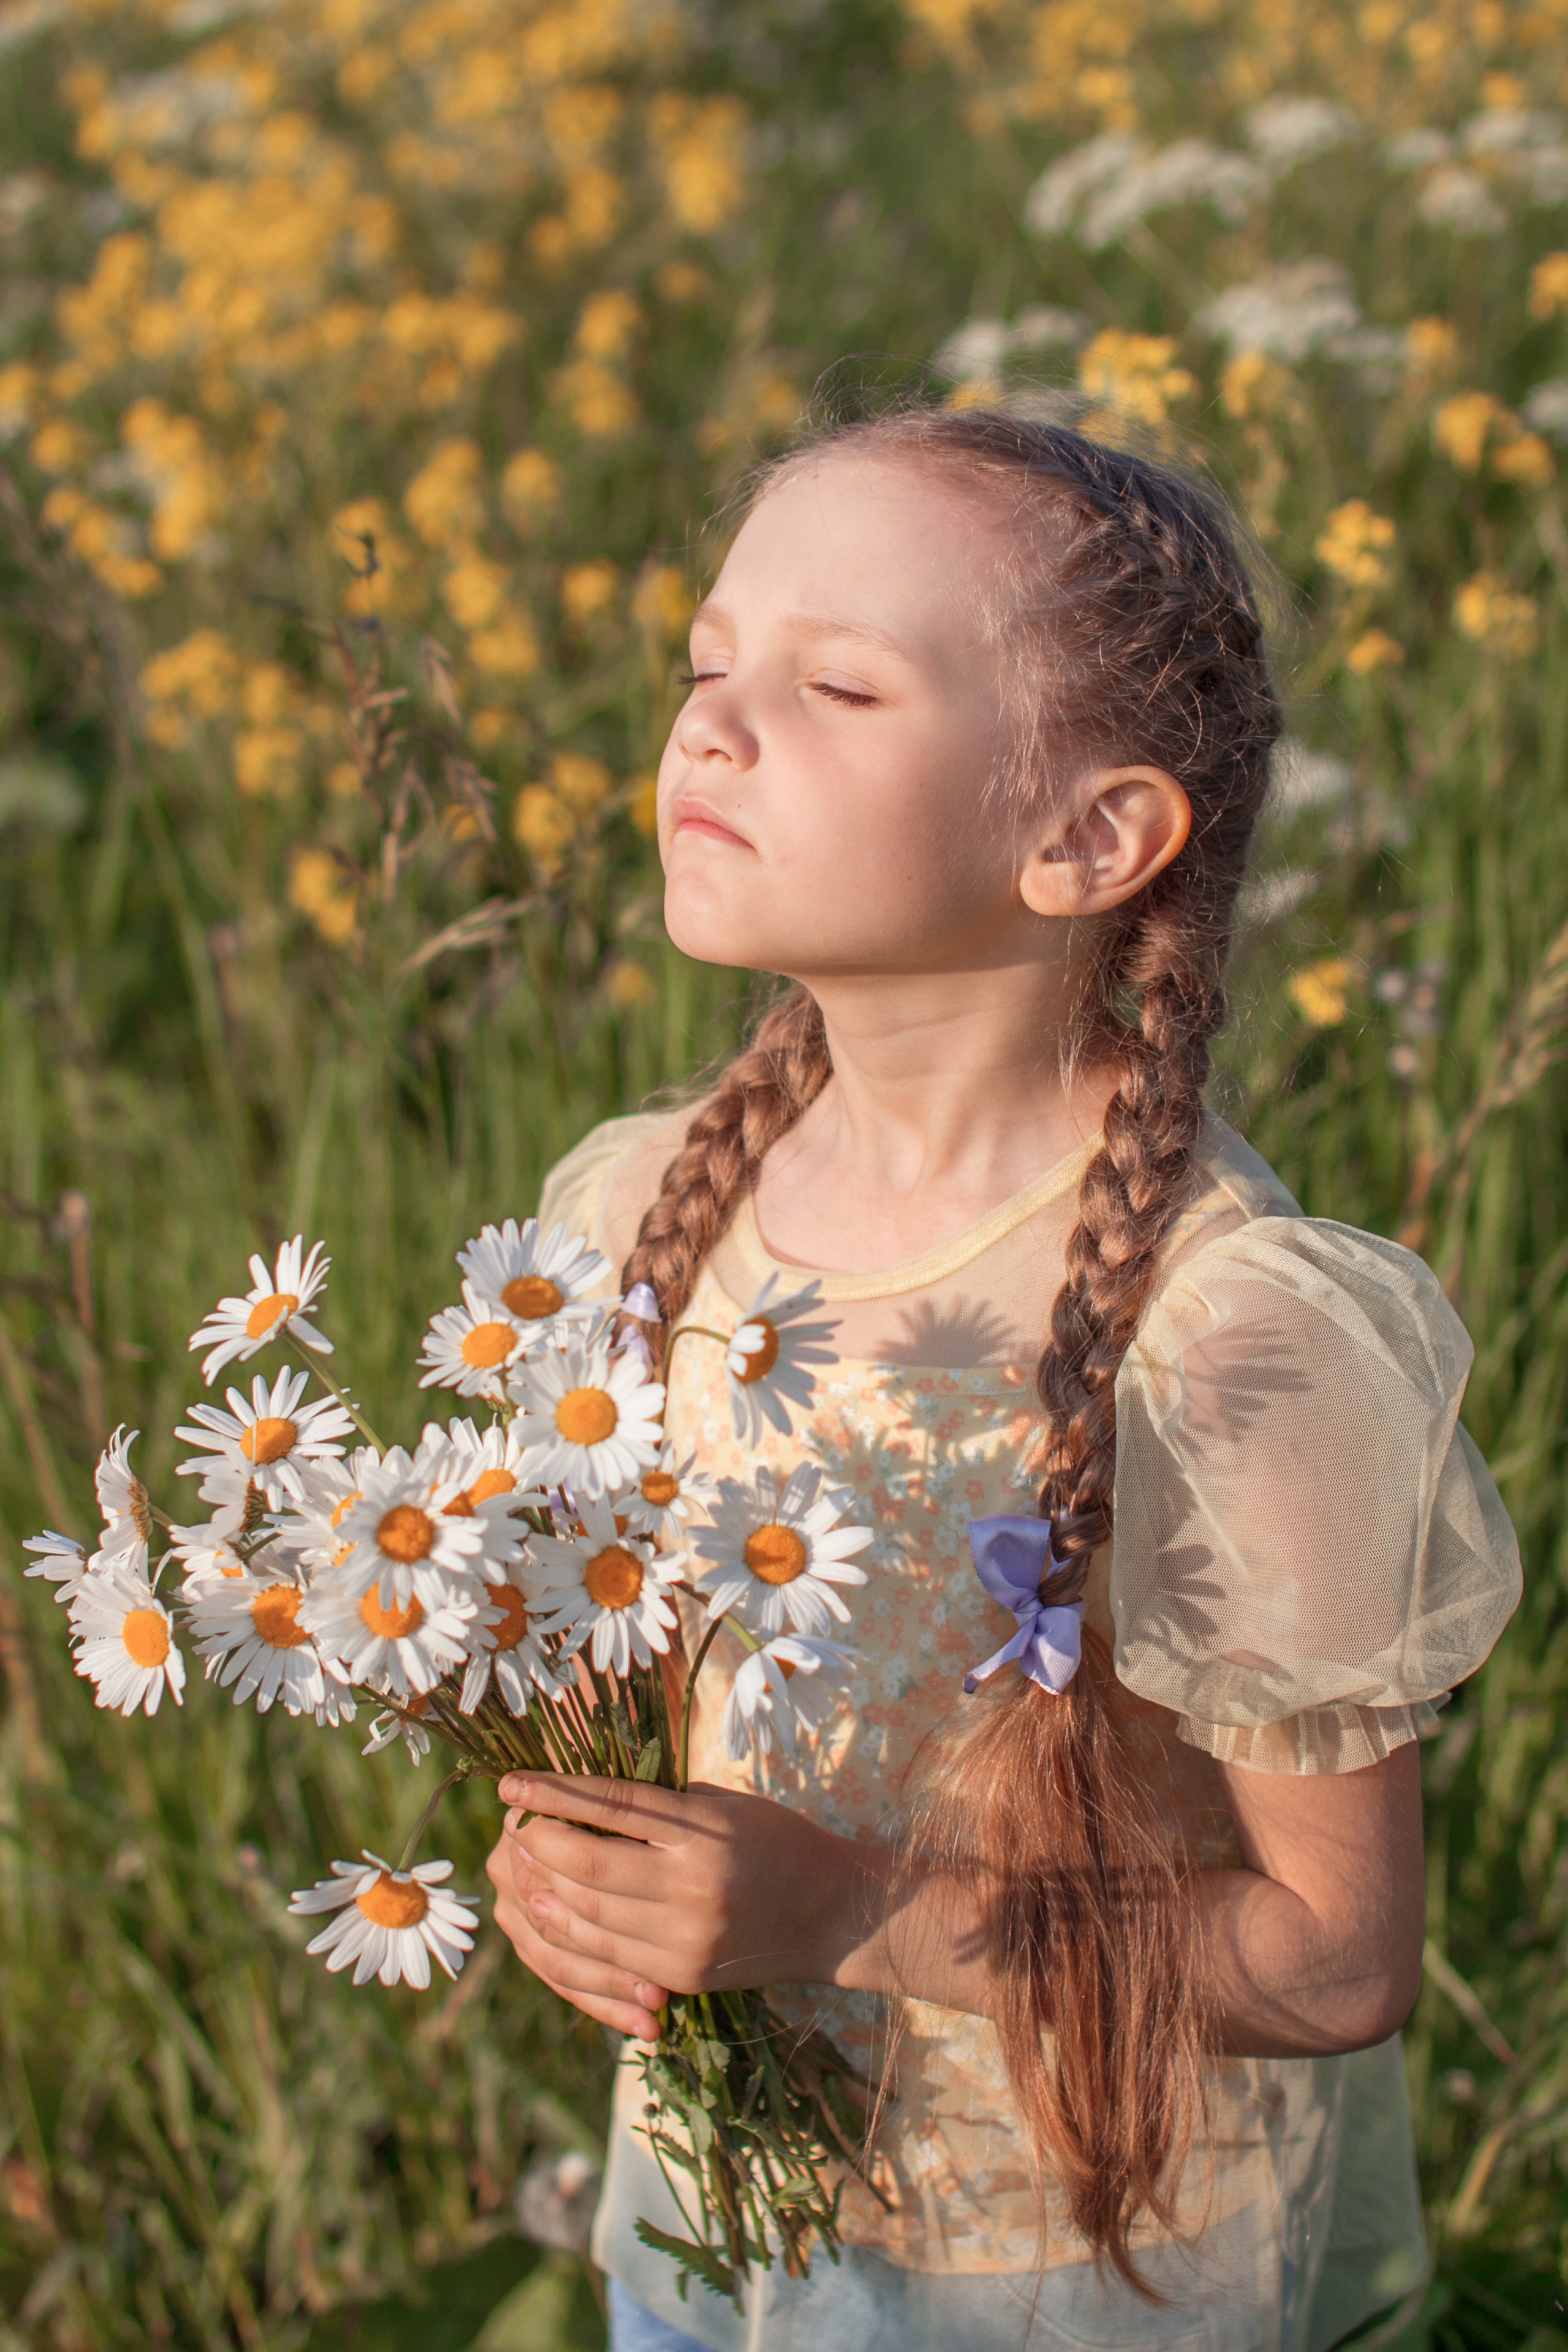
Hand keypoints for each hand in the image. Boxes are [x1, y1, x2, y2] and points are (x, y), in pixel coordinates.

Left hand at [486, 1771, 870, 2041]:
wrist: (834, 1915)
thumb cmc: (776, 1841)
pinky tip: (552, 1909)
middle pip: (588, 1864)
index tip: (510, 1784)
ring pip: (588, 1915)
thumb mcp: (724, 1804)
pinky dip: (572, 1930)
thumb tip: (582, 1797)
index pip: (612, 1805)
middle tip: (514, 1825)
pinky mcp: (683, 1974)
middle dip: (539, 1843)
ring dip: (545, 1888)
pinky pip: (608, 1955)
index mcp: (705, 1830)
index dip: (553, 1793)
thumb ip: (661, 1805)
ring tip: (524, 1866)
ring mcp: (687, 1937)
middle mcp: (694, 1885)